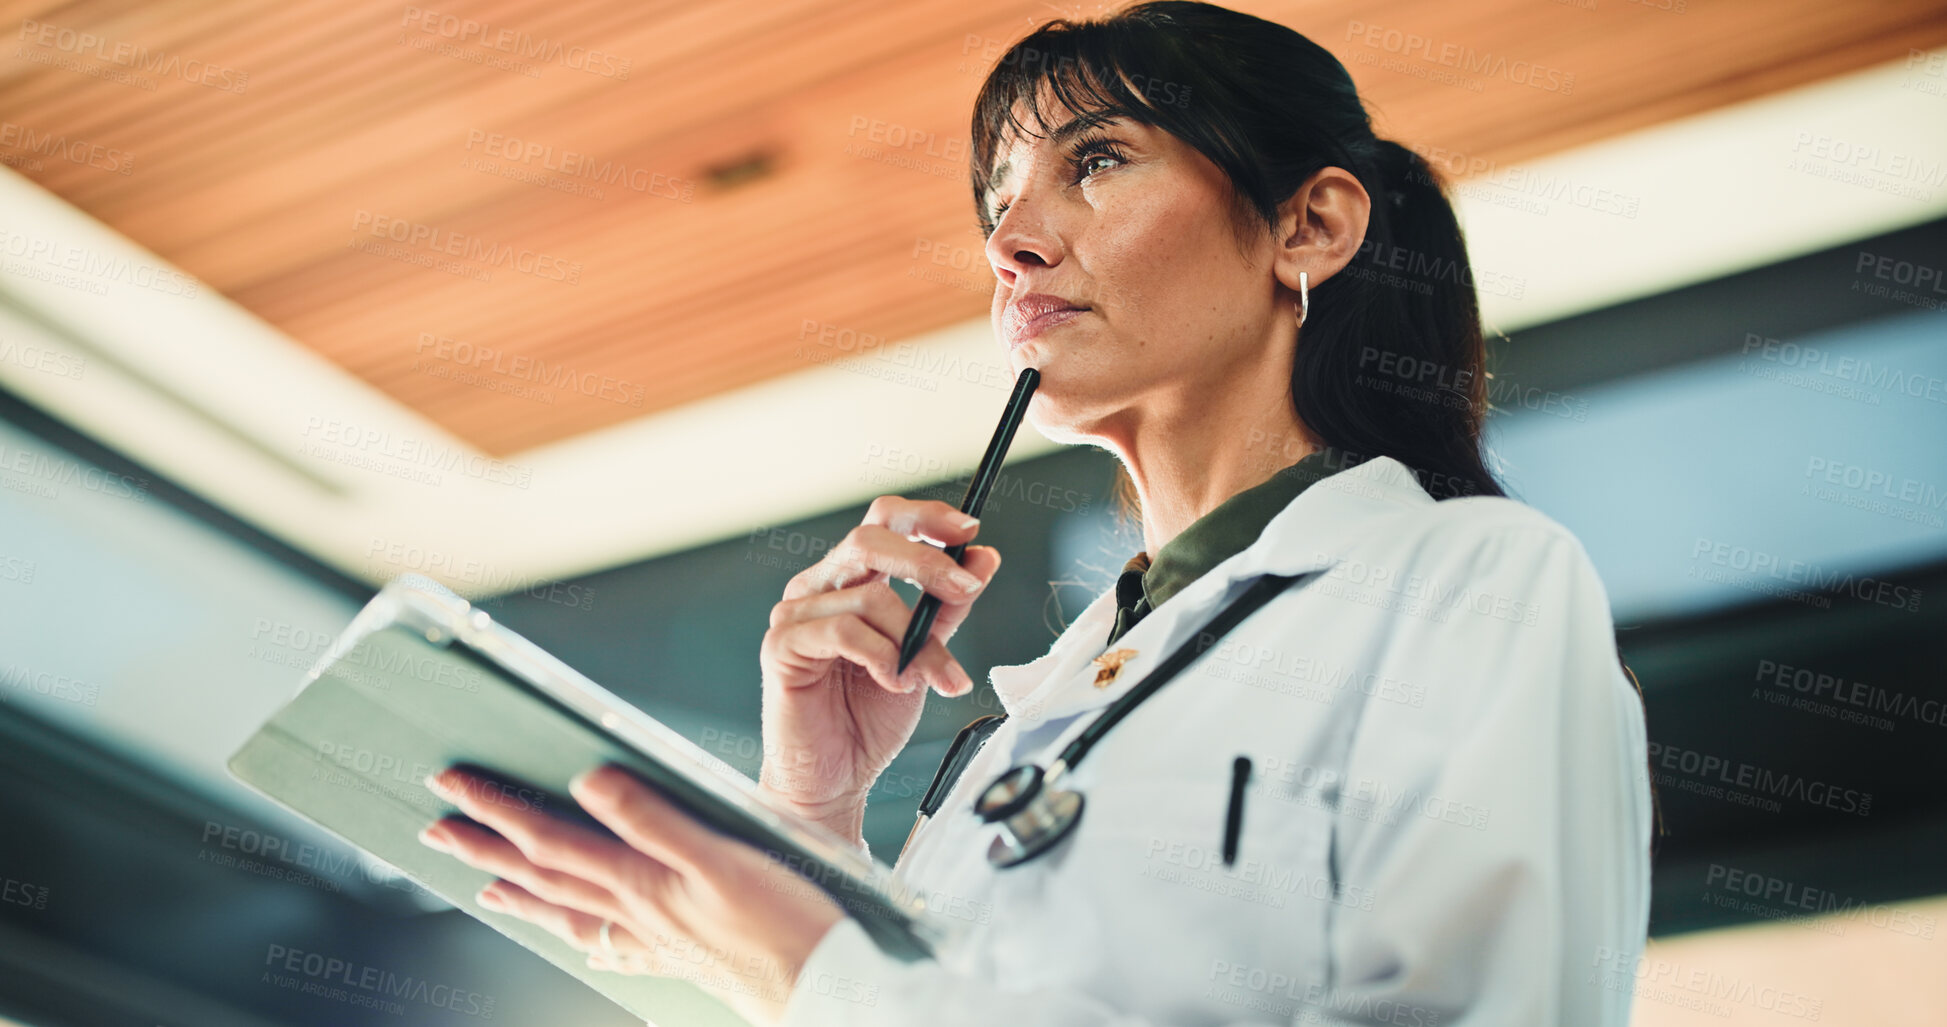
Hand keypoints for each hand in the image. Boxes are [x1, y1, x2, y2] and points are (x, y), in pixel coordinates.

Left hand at [418, 765, 844, 1026]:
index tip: (452, 784)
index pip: (549, 839)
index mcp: (641, 881)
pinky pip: (613, 946)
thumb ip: (652, 818)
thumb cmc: (786, 924)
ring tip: (486, 887)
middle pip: (544, 877)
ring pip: (570, 914)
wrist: (824, 986)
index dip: (497, 809)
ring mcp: (654, 939)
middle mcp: (636, 913)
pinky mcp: (680, 955)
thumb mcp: (722, 856)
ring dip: (523, 896)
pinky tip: (584, 943)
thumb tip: (588, 783)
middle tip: (436, 830)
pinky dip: (587, 938)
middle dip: (486, 850)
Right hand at [757, 496, 1001, 843]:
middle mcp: (819, 588)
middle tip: (966, 589)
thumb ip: (946, 607)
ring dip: (916, 641)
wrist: (835, 777)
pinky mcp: (782, 646)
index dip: (925, 517)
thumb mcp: (924, 654)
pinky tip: (895, 681)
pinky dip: (882, 656)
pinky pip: (843, 631)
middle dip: (927, 562)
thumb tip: (982, 557)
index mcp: (849, 581)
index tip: (968, 530)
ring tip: (931, 676)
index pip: (883, 522)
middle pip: (869, 540)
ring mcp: (795, 614)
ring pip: (870, 597)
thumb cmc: (867, 718)